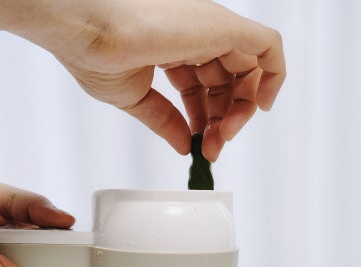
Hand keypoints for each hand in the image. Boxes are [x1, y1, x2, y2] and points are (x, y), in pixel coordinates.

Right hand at [15, 0, 285, 160]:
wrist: (85, 34)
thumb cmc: (93, 53)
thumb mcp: (135, 98)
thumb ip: (165, 119)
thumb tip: (183, 144)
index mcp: (174, 44)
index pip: (205, 83)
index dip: (207, 117)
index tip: (199, 143)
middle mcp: (197, 33)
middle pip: (230, 79)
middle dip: (225, 119)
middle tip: (213, 146)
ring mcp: (211, 28)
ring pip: (250, 70)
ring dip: (241, 111)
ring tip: (222, 137)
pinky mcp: (224, 26)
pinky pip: (269, 47)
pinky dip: (275, 76)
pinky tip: (261, 106)